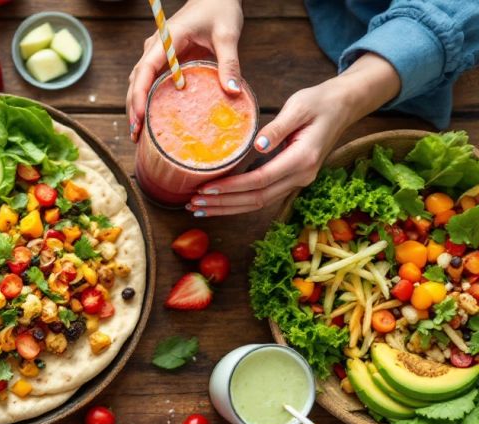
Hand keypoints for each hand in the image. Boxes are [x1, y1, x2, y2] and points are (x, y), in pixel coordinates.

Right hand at [126, 0, 244, 140]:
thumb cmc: (220, 10)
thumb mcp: (227, 34)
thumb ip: (229, 62)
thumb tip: (233, 91)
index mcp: (166, 39)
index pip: (145, 69)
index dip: (139, 95)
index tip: (139, 118)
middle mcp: (156, 48)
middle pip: (136, 81)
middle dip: (133, 108)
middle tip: (135, 135)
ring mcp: (158, 54)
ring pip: (138, 83)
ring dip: (136, 106)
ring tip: (139, 134)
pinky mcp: (164, 61)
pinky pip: (151, 82)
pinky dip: (147, 100)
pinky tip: (151, 119)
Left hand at [188, 53, 401, 215]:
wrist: (344, 105)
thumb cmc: (320, 102)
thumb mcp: (299, 107)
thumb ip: (278, 128)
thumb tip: (258, 145)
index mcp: (302, 159)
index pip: (260, 180)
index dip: (232, 187)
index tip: (207, 189)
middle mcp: (301, 176)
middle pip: (257, 199)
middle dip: (223, 204)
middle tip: (193, 204)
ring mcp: (297, 180)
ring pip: (258, 202)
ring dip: (228, 207)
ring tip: (199, 207)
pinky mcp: (291, 178)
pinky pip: (262, 194)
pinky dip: (238, 200)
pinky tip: (218, 201)